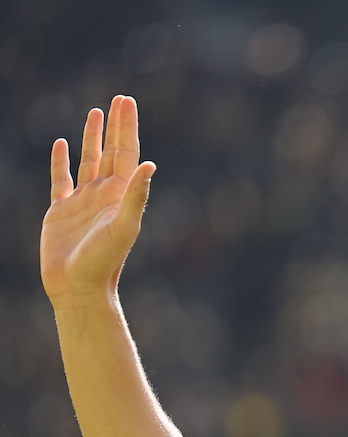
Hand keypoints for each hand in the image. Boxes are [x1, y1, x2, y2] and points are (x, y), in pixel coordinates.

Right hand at [40, 95, 155, 305]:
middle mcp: (104, 195)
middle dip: (115, 125)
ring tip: (95, 113)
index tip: (126, 102)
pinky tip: (60, 143)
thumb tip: (150, 165)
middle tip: (120, 99)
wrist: (79, 287)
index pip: (127, 153)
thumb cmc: (104, 261)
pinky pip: (60, 179)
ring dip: (92, 137)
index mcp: (121, 195)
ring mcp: (82, 202)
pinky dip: (60, 161)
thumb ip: (136, 196)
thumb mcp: (123, 226)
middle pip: (112, 151)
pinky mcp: (60, 211)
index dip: (127, 127)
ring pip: (88, 161)